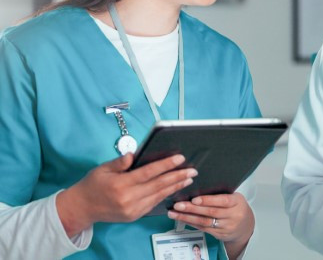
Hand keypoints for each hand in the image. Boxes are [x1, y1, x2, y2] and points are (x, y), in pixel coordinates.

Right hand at [56, 153, 195, 236]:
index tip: (180, 158)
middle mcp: (128, 199)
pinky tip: (174, 188)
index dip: (165, 165)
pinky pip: (153, 204)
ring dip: (175, 186)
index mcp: (120, 185)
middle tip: (192, 170)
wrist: (82, 208)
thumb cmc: (92, 185)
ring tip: (188, 178)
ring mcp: (132, 209)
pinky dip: (165, 195)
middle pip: (158, 185)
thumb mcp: (102, 169)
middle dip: (177, 176)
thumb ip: (120, 162)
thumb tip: (135, 154)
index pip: (148, 173)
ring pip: (159, 196)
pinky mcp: (134, 216)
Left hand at [167, 193, 253, 249]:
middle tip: (178, 205)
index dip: (208, 200)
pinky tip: (183, 219)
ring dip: (187, 218)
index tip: (195, 199)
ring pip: (204, 222)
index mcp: (237, 202)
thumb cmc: (236, 207)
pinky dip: (192, 224)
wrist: (245, 226)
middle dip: (192, 208)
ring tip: (174, 213)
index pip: (223, 201)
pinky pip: (203, 229)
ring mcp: (227, 226)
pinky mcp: (220, 234)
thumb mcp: (234, 198)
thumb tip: (198, 188)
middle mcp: (233, 215)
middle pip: (211, 212)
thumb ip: (221, 194)